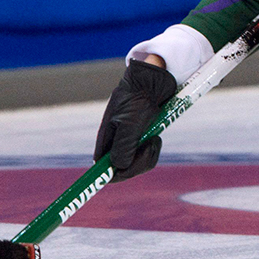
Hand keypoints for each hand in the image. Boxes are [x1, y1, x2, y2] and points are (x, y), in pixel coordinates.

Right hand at [94, 58, 176, 180]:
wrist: (154, 82)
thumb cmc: (138, 100)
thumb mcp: (130, 123)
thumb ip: (123, 146)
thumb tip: (118, 168)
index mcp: (106, 140)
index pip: (103, 168)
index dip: (111, 175)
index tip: (122, 173)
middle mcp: (115, 143)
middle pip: (122, 169)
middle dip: (137, 163)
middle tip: (148, 146)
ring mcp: (129, 141)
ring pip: (137, 163)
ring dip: (148, 154)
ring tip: (153, 138)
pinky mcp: (142, 138)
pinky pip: (147, 154)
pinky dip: (153, 149)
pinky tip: (156, 137)